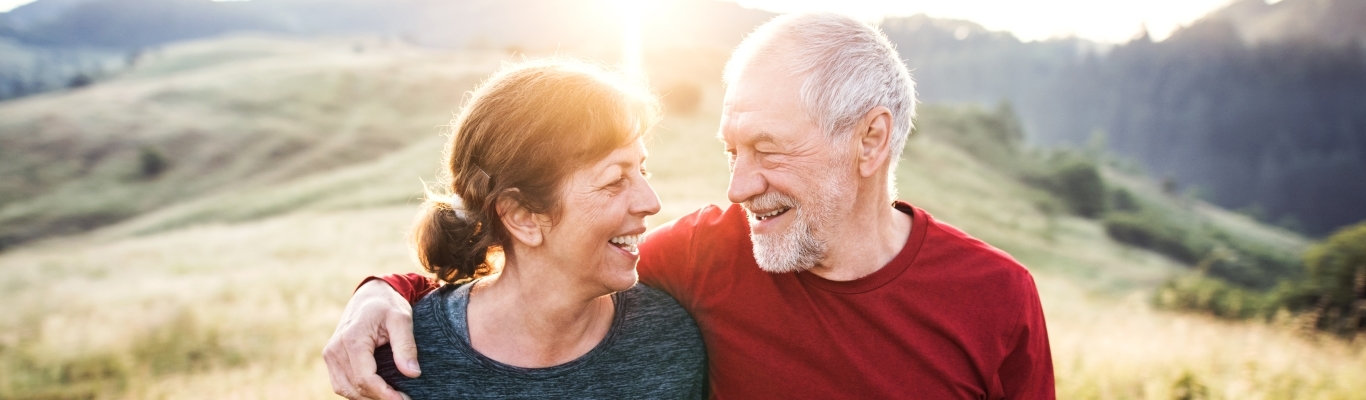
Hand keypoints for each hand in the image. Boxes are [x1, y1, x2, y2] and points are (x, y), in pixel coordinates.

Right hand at [324, 280, 419, 399]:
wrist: (370, 294)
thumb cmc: (388, 304)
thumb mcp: (402, 319)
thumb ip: (406, 346)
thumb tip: (413, 373)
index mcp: (352, 339)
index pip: (366, 379)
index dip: (385, 395)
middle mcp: (335, 349)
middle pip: (355, 387)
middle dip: (380, 398)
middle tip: (404, 399)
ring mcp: (330, 354)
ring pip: (346, 390)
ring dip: (368, 397)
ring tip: (392, 396)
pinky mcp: (331, 358)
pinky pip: (342, 384)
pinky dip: (358, 392)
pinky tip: (378, 391)